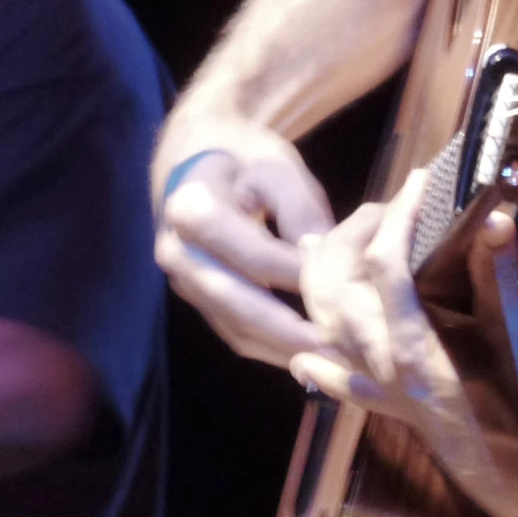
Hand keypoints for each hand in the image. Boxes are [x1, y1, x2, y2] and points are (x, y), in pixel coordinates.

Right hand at [154, 121, 335, 368]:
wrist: (195, 157)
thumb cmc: (242, 156)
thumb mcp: (273, 164)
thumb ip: (298, 206)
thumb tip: (320, 254)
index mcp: (191, 208)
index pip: (251, 254)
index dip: (295, 274)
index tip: (340, 290)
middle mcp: (177, 251)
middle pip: (235, 302)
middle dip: (286, 331)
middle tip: (336, 347)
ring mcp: (182, 280)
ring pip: (233, 326)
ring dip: (280, 348)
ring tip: (329, 360)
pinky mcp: (196, 298)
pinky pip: (232, 331)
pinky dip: (270, 347)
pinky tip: (308, 354)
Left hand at [289, 170, 517, 516]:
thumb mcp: (517, 337)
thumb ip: (499, 275)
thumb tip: (497, 215)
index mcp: (411, 347)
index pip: (385, 264)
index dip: (401, 214)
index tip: (422, 180)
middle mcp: (380, 366)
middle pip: (336, 288)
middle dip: (354, 236)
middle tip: (389, 209)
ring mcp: (378, 388)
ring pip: (325, 327)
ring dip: (327, 281)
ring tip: (350, 246)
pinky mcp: (387, 407)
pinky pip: (338, 383)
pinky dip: (319, 365)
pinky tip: (305, 356)